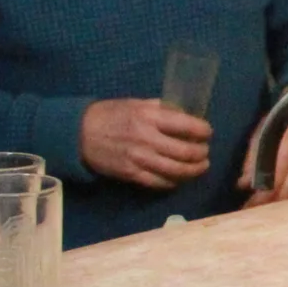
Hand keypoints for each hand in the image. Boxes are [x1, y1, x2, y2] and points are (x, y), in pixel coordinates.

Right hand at [79, 98, 210, 188]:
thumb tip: (185, 115)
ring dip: (194, 170)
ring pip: (177, 171)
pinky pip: (160, 182)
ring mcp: (140, 159)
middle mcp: (147, 139)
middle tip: (205, 152)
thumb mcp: (136, 103)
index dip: (204, 131)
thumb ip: (161, 109)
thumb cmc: (110, 114)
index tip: (208, 133)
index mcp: (150, 117)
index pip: (188, 126)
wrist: (79, 134)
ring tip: (201, 167)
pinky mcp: (132, 174)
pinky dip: (174, 181)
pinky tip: (180, 178)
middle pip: (186, 152)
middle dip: (202, 154)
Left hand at [239, 109, 287, 206]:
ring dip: (281, 206)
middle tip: (254, 213)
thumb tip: (243, 184)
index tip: (247, 207)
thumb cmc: (278, 124)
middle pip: (284, 194)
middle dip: (268, 206)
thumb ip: (252, 161)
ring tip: (267, 212)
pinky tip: (284, 204)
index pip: (271, 185)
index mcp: (285, 153)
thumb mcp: (259, 137)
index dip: (259, 200)